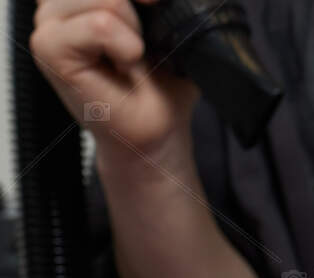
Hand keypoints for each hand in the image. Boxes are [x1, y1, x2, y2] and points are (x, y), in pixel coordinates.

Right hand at [31, 0, 197, 166]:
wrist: (158, 128)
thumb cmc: (160, 79)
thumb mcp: (165, 21)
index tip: (152, 3)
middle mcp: (58, 0)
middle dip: (139, 7)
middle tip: (142, 42)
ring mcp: (48, 20)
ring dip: (134, 31)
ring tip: (130, 56)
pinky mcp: (48, 46)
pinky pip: (100, 24)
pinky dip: (125, 46)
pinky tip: (123, 65)